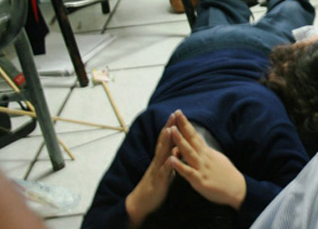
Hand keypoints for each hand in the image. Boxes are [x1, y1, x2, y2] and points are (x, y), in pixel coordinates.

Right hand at [125, 113, 176, 227]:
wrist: (140, 203)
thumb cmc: (155, 186)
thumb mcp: (165, 169)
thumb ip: (170, 159)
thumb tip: (177, 148)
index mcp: (161, 159)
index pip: (166, 140)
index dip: (171, 127)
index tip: (177, 115)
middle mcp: (158, 161)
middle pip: (163, 142)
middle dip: (169, 128)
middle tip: (173, 115)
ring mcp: (157, 170)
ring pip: (162, 153)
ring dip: (166, 141)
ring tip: (171, 129)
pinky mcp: (158, 182)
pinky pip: (163, 172)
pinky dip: (168, 165)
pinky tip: (171, 158)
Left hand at [167, 110, 246, 210]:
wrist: (237, 189)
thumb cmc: (226, 175)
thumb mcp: (216, 158)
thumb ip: (205, 150)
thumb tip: (199, 140)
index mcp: (206, 152)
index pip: (195, 135)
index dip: (186, 124)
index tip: (179, 113)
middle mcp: (204, 157)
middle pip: (192, 139)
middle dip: (183, 126)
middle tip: (176, 113)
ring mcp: (201, 168)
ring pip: (189, 152)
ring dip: (180, 141)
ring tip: (172, 130)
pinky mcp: (200, 180)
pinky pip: (188, 172)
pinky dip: (179, 166)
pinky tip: (171, 160)